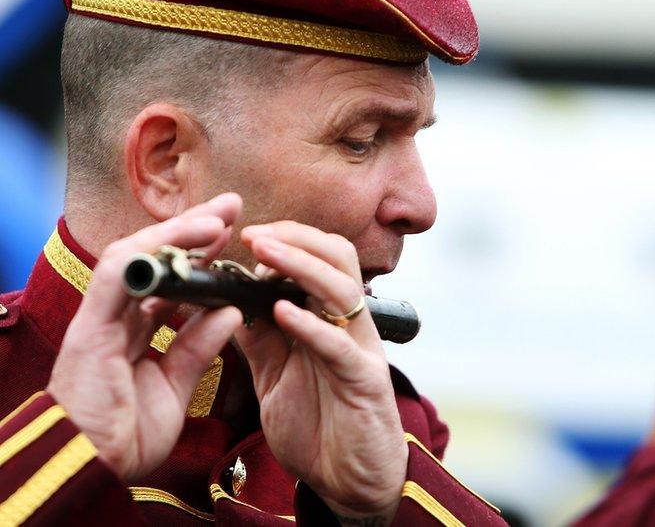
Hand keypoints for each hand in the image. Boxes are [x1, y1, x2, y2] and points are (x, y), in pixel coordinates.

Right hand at [46, 193, 244, 480]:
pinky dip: (153, 252)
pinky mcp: (91, 326)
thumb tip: (230, 312)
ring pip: (138, 257)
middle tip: (232, 206)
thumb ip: (197, 349)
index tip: (235, 237)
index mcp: (134, 332)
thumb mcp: (175, 387)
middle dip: (193, 229)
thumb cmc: (127, 435)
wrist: (90, 468)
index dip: (202, 257)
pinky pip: (118, 275)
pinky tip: (190, 238)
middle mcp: (117, 318)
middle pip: (156, 260)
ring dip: (179, 231)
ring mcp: (101, 319)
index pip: (171, 282)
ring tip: (219, 216)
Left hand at [235, 222, 406, 522]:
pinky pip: (340, 346)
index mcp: (330, 319)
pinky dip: (311, 325)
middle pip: (338, 257)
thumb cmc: (318, 426)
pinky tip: (282, 312)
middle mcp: (350, 325)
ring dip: (302, 265)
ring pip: (343, 289)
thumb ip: (259, 338)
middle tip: (253, 235)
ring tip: (265, 255)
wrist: (350, 481)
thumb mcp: (275, 375)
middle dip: (296, 238)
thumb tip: (228, 300)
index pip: (318, 257)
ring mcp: (361, 350)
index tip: (243, 236)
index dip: (285, 239)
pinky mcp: (365, 382)